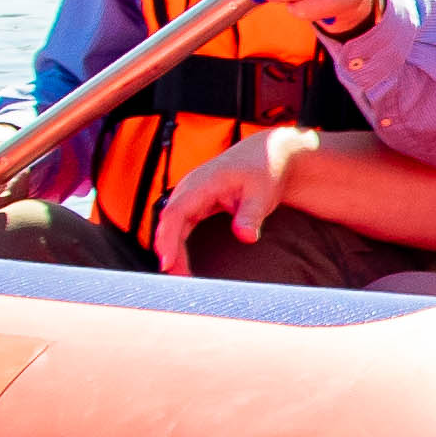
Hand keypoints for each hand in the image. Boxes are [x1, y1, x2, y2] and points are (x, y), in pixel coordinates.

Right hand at [153, 127, 309, 273]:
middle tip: (177, 281)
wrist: (268, 155)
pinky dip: (178, 245)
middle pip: (169, 223)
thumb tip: (245, 237)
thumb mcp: (262, 193)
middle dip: (168, 251)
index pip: (176, 213)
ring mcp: (190, 195)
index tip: (167, 264)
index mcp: (202, 182)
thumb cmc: (265, 171)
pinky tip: (181, 265)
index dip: (168, 239)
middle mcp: (190, 188)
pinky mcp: (195, 204)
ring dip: (172, 251)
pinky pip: (179, 227)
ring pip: (172, 226)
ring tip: (180, 279)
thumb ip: (251, 215)